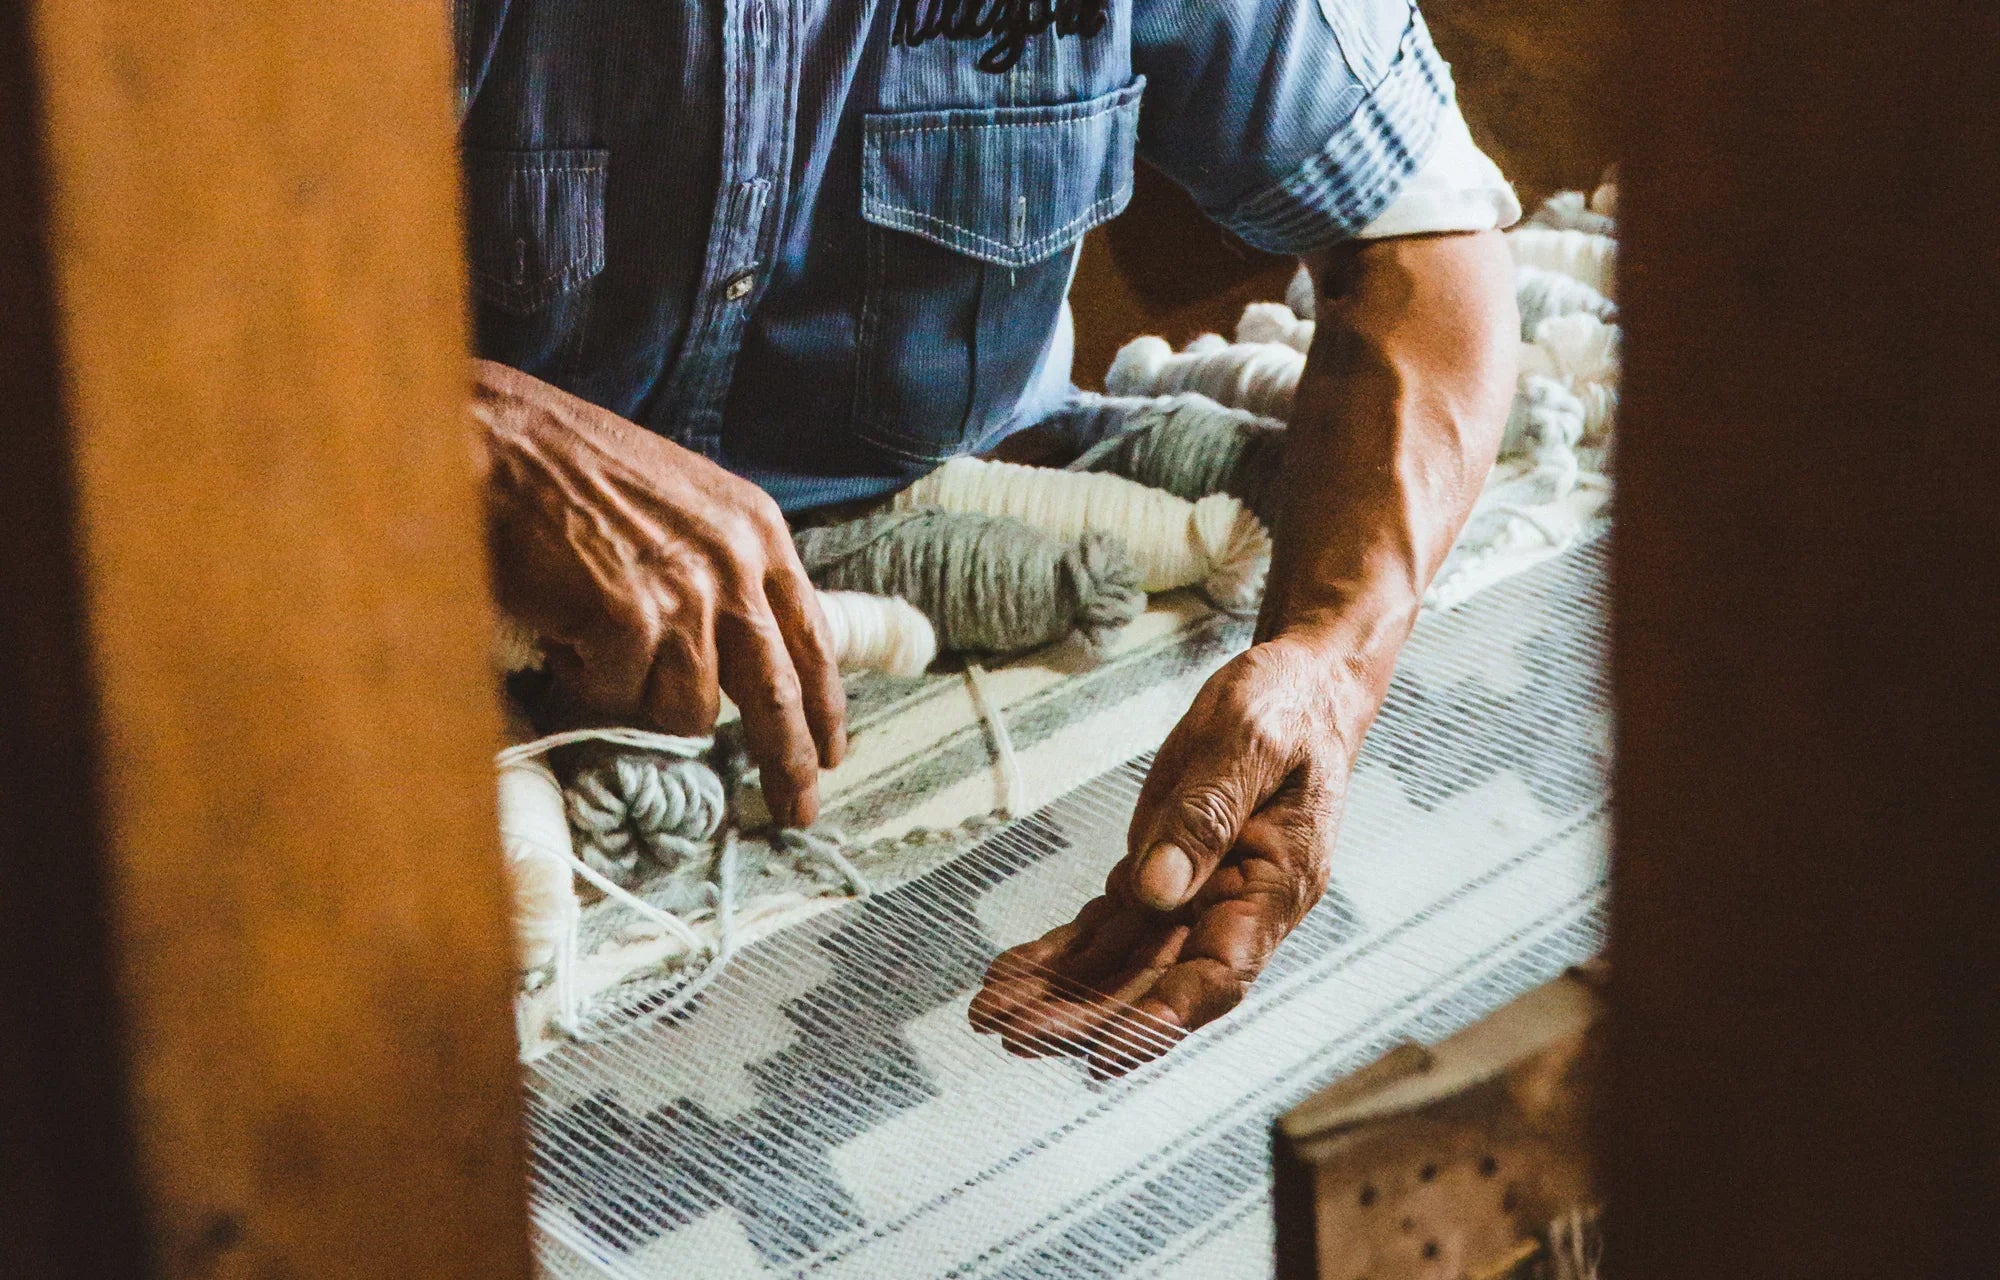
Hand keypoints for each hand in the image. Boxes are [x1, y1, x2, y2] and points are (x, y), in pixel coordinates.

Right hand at [473, 360, 843, 824]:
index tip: (829, 754)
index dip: (823, 706)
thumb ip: (721, 571)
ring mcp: (684, 595)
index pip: (812, 638)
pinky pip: (615, 698)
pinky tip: (561, 634)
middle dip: (789, 762)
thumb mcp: (681, 506)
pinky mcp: (628, 621)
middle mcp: (734, 565)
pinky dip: (583, 682)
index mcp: (757, 532)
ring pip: (687, 709)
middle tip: (796, 810)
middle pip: (778, 693)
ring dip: (638, 699)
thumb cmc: (572, 471)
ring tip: (594, 646)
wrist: (499, 441)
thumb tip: (739, 659)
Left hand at [970, 630, 1371, 1075]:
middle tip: (1013, 1033)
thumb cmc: (1286, 709)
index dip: (1162, 1018)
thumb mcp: (1249, 743)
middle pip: (1155, 984)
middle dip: (1084, 1016)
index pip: (1219, 974)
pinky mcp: (1160, 878)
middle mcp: (1234, 911)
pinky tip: (1009, 976)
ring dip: (1058, 994)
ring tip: (990, 1015)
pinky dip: (1057, 954)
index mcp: (1274, 888)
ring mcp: (1194, 899)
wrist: (1298, 689)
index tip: (1106, 1051)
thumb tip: (1157, 892)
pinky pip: (1105, 929)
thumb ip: (1207, 816)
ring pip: (1121, 965)